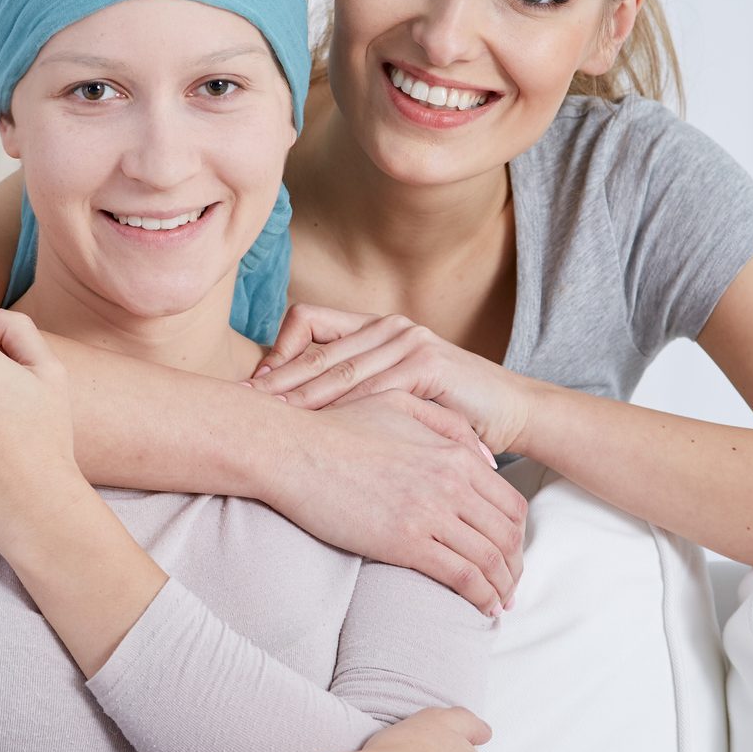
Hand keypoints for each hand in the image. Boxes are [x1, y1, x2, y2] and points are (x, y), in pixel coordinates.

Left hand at [251, 304, 531, 455]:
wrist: (511, 411)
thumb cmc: (450, 408)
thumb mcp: (398, 391)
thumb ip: (357, 387)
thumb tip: (297, 405)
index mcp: (376, 326)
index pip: (308, 320)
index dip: (276, 350)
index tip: (255, 386)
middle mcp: (389, 326)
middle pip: (315, 350)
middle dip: (275, 381)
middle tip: (240, 406)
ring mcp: (409, 342)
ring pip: (339, 370)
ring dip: (300, 397)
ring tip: (268, 420)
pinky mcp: (428, 365)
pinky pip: (374, 390)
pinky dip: (343, 411)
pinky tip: (320, 430)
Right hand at [271, 390, 525, 613]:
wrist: (293, 451)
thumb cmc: (339, 428)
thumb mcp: (399, 405)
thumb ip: (449, 425)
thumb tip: (489, 462)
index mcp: (454, 454)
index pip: (510, 503)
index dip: (517, 535)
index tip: (510, 553)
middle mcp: (451, 483)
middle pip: (507, 536)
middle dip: (514, 567)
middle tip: (509, 586)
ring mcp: (430, 514)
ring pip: (490, 560)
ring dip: (501, 588)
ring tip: (498, 604)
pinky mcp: (405, 543)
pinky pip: (461, 577)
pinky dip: (480, 597)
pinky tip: (480, 608)